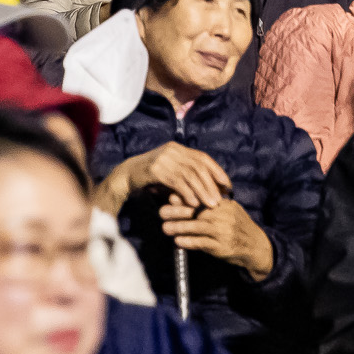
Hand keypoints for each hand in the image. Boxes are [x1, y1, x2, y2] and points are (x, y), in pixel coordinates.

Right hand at [100, 141, 231, 215]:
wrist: (125, 177)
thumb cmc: (151, 179)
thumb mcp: (172, 175)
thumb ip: (188, 178)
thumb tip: (212, 189)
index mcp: (178, 148)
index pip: (203, 157)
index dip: (217, 171)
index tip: (227, 185)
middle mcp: (172, 150)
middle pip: (198, 166)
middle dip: (211, 184)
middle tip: (220, 200)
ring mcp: (163, 158)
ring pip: (189, 174)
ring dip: (202, 191)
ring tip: (210, 205)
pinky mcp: (155, 169)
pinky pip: (176, 181)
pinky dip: (187, 193)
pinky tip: (193, 203)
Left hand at [161, 195, 274, 279]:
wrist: (256, 246)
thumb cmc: (236, 227)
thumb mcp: (228, 211)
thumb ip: (208, 205)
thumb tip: (180, 197)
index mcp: (225, 205)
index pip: (202, 198)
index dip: (186, 198)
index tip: (170, 197)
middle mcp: (225, 217)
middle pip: (197, 212)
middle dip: (177, 212)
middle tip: (162, 212)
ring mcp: (224, 232)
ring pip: (198, 227)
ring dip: (179, 227)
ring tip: (165, 228)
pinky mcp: (222, 247)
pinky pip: (202, 243)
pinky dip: (189, 241)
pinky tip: (178, 241)